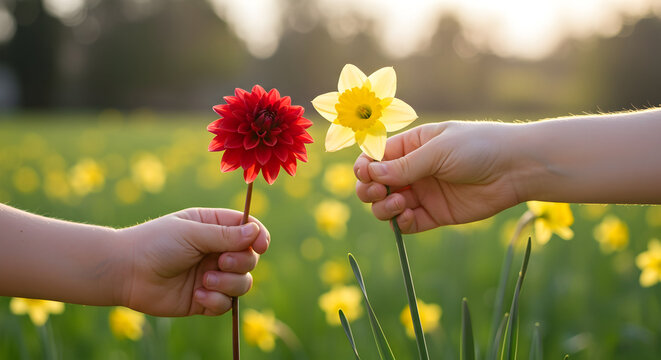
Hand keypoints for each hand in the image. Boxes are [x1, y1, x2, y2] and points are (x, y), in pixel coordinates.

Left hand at [116, 208, 269, 315]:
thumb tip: (256, 232)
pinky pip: (225, 304)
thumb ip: (226, 235)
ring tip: (205, 281)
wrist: (126, 273)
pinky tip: (197, 295)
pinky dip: (215, 301)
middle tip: (220, 262)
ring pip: (242, 284)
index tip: (260, 246)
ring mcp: (211, 276)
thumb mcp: (192, 233)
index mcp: (213, 227)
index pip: (248, 230)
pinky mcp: (203, 300)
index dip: (259, 238)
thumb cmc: (156, 243)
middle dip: (240, 262)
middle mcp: (216, 251)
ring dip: (229, 284)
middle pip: (249, 259)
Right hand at [354, 121, 521, 232]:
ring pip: (387, 206)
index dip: (365, 168)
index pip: (375, 158)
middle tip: (378, 192)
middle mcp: (412, 171)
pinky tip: (408, 216)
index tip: (366, 175)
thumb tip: (371, 173)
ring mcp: (422, 194)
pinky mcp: (435, 215)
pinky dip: (401, 223)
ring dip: (384, 207)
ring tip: (399, 204)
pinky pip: (408, 224)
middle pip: (375, 184)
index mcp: (411, 146)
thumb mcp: (438, 150)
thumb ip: (405, 165)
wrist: (515, 169)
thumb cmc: (478, 147)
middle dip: (369, 190)